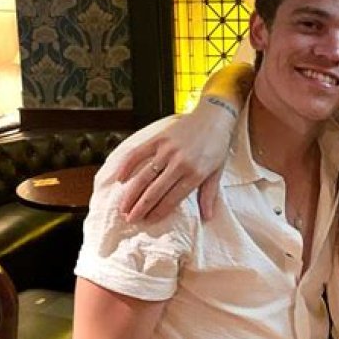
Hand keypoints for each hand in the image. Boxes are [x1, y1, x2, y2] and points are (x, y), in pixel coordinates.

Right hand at [116, 106, 234, 221]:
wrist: (215, 116)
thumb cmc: (217, 145)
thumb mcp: (217, 171)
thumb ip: (209, 194)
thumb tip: (207, 217)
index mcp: (195, 173)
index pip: (172, 199)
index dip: (157, 212)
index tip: (147, 222)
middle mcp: (179, 163)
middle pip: (155, 191)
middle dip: (141, 208)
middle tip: (130, 220)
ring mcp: (167, 150)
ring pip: (144, 176)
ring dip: (132, 194)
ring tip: (123, 208)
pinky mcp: (159, 138)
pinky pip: (138, 153)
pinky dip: (127, 166)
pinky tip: (120, 180)